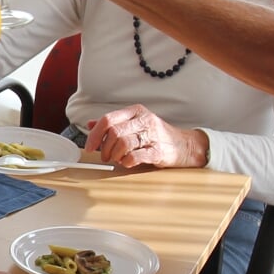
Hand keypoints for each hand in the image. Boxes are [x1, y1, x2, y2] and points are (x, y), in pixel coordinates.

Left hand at [81, 105, 207, 168]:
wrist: (184, 145)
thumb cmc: (156, 135)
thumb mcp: (135, 123)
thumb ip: (114, 124)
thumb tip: (91, 124)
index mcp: (136, 112)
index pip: (108, 119)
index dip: (95, 134)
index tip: (89, 146)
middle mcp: (144, 120)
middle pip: (114, 132)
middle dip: (105, 148)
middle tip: (105, 156)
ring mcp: (152, 135)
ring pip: (123, 144)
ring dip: (115, 155)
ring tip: (118, 159)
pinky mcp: (158, 150)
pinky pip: (135, 156)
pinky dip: (127, 161)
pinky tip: (128, 162)